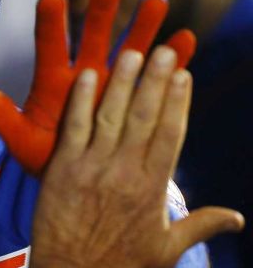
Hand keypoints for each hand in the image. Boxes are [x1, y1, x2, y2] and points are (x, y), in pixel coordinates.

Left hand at [0, 0, 195, 174]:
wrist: (75, 175)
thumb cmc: (43, 154)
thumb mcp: (22, 139)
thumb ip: (2, 118)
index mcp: (53, 80)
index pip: (50, 45)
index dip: (51, 22)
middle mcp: (84, 72)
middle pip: (92, 36)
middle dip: (100, 11)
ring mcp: (113, 82)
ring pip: (129, 47)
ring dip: (142, 26)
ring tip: (157, 0)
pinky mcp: (138, 95)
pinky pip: (157, 74)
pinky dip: (172, 58)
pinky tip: (185, 39)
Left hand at [29, 47, 243, 267]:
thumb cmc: (120, 262)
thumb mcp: (166, 248)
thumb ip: (200, 226)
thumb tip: (237, 218)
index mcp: (153, 187)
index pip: (170, 134)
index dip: (178, 102)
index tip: (184, 74)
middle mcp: (126, 171)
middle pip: (144, 117)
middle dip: (156, 81)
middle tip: (165, 50)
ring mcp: (93, 166)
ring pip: (111, 115)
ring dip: (122, 81)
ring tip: (132, 52)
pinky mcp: (63, 167)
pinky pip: (74, 127)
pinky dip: (81, 100)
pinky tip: (89, 74)